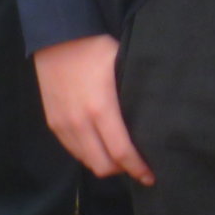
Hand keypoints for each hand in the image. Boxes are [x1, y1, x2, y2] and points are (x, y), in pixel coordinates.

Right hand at [33, 36, 152, 184]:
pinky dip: (89, 155)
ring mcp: (63, 125)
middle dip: (123, 171)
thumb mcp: (125, 66)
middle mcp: (79, 123)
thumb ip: (137, 92)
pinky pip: (73, 150)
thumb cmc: (98, 48)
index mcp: (101, 109)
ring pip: (86, 161)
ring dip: (105, 165)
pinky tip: (103, 148)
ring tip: (124, 161)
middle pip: (102, 165)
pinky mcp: (53, 124)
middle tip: (141, 170)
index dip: (137, 168)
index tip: (152, 176)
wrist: (58, 38)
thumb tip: (161, 109)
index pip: (121, 151)